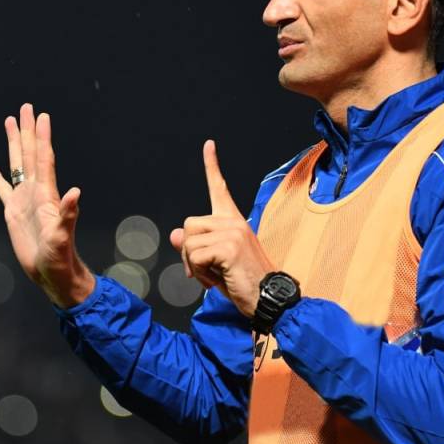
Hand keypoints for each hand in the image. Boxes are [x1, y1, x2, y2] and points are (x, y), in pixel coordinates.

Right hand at [0, 103, 94, 308]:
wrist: (51, 273)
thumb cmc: (60, 257)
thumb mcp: (63, 236)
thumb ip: (69, 214)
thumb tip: (76, 191)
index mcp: (47, 194)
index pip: (44, 159)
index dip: (42, 137)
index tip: (42, 116)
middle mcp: (36, 191)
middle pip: (30, 153)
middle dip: (28, 130)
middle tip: (27, 107)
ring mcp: (24, 199)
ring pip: (17, 164)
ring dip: (13, 143)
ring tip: (10, 122)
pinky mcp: (13, 211)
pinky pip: (1, 187)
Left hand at [169, 140, 274, 317]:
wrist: (268, 298)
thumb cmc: (244, 282)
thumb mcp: (216, 262)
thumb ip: (197, 247)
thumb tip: (175, 235)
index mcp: (234, 221)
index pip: (219, 189)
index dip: (212, 166)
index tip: (209, 145)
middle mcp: (234, 221)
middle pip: (189, 225)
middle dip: (188, 252)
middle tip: (203, 271)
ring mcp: (233, 232)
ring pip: (188, 241)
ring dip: (193, 265)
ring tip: (213, 277)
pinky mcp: (229, 247)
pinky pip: (195, 256)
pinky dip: (198, 274)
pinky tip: (216, 281)